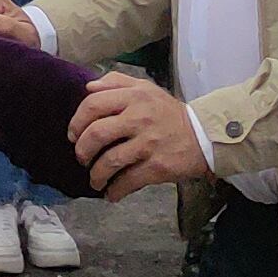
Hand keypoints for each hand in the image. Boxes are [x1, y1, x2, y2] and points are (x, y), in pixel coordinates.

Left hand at [68, 69, 210, 195]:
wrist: (204, 135)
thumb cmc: (169, 113)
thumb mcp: (145, 88)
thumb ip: (116, 82)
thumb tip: (88, 87)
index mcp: (133, 97)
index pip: (93, 105)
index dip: (77, 121)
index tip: (73, 135)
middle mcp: (139, 118)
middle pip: (96, 134)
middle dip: (82, 150)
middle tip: (82, 158)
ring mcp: (148, 143)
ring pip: (109, 161)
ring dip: (96, 175)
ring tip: (95, 180)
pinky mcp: (158, 166)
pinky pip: (128, 181)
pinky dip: (115, 190)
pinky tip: (111, 194)